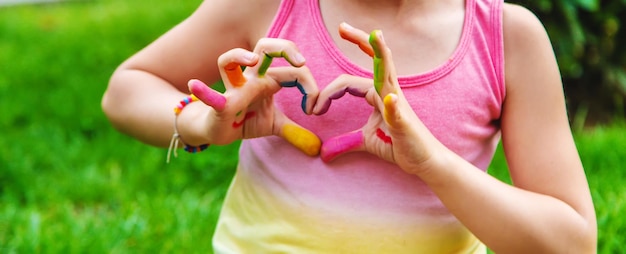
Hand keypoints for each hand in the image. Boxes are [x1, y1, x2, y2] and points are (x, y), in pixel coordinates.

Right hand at [188, 38, 321, 155]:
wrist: (218, 131)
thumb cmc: (246, 120)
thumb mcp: (275, 125)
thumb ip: (295, 131)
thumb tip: (317, 147)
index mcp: (269, 80)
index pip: (294, 73)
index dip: (310, 88)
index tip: (314, 110)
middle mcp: (251, 79)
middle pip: (265, 47)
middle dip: (284, 48)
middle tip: (301, 61)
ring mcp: (233, 89)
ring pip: (229, 60)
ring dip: (239, 56)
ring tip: (252, 59)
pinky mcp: (219, 105)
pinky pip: (210, 96)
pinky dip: (202, 92)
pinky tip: (195, 85)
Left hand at [316, 23, 444, 173]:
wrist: (423, 160)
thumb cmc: (398, 145)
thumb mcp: (365, 142)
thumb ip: (345, 142)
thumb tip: (323, 152)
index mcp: (376, 94)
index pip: (348, 81)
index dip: (328, 94)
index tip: (314, 110)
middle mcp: (388, 92)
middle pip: (374, 59)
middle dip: (360, 40)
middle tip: (341, 26)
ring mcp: (398, 104)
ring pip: (388, 72)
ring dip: (382, 54)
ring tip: (375, 35)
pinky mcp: (404, 122)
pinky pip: (397, 110)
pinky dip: (392, 104)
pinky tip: (389, 97)